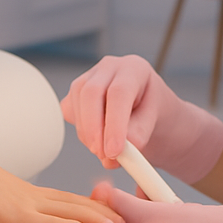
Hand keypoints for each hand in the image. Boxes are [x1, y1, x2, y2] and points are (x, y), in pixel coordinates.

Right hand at [61, 55, 222, 183]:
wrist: (146, 109)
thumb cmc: (152, 111)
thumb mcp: (153, 123)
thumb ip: (137, 135)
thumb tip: (114, 153)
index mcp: (134, 68)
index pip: (119, 92)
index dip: (114, 124)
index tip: (114, 151)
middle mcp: (110, 67)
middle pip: (91, 92)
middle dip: (94, 129)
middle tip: (103, 155)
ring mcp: (89, 76)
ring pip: (77, 102)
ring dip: (88, 134)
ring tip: (105, 152)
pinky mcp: (76, 91)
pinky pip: (69, 111)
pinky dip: (81, 130)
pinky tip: (96, 137)